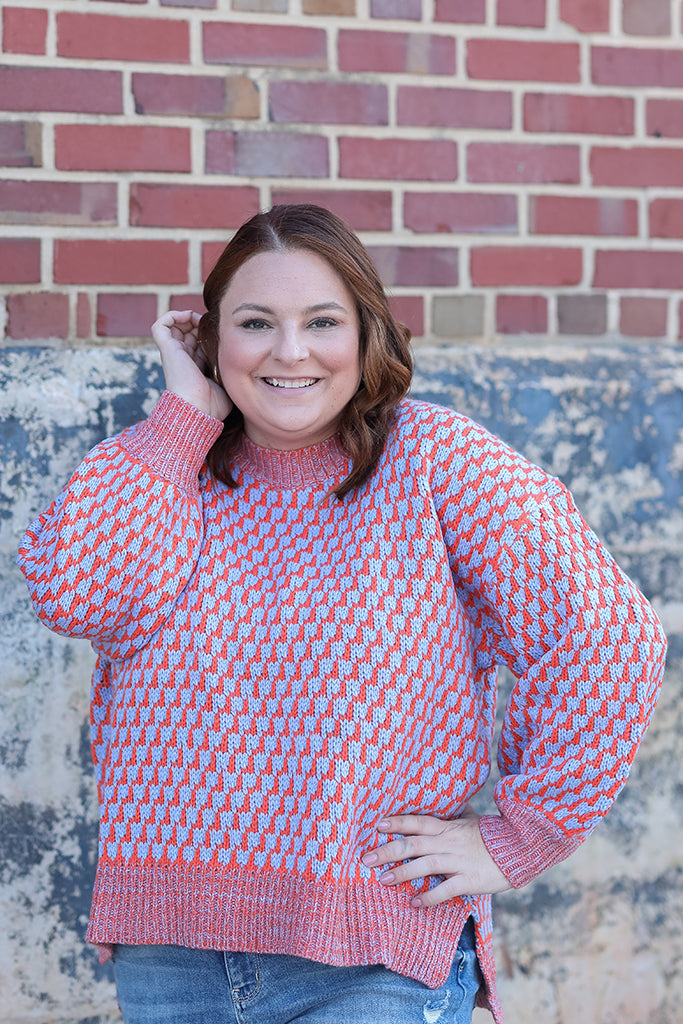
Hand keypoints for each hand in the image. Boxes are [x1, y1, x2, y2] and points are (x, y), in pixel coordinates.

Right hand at [151, 310, 231, 420]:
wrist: (197, 409)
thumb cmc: (214, 404)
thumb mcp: (226, 383)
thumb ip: (231, 372)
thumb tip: (245, 364)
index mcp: (196, 366)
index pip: (199, 343)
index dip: (209, 334)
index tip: (222, 332)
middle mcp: (183, 358)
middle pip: (187, 332)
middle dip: (199, 323)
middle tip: (211, 324)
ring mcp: (173, 353)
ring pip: (174, 326)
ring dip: (187, 317)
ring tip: (199, 319)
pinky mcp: (166, 349)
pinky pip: (160, 325)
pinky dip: (173, 316)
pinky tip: (189, 318)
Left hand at [361, 804, 511, 907]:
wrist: (520, 849)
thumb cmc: (493, 835)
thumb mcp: (472, 820)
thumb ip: (456, 814)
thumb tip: (448, 803)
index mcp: (448, 827)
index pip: (417, 822)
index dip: (397, 823)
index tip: (377, 825)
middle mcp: (448, 842)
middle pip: (413, 844)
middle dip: (388, 851)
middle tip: (366, 858)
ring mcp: (458, 861)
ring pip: (424, 865)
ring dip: (402, 873)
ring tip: (382, 879)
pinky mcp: (468, 880)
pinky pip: (445, 889)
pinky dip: (428, 897)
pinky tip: (414, 902)